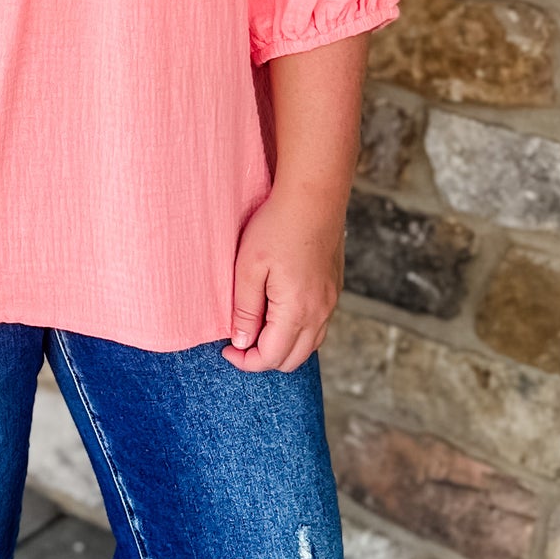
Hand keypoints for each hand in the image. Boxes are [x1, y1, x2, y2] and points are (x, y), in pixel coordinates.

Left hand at [223, 182, 343, 373]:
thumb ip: (244, 311)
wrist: (313, 196)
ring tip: (257, 329)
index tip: (226, 349)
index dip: (245, 362)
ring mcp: (331, 302)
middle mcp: (320, 313)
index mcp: (297, 311)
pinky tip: (278, 314)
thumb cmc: (277, 227)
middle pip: (292, 360)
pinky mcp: (334, 290)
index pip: (270, 358)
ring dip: (282, 347)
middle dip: (263, 359)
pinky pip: (318, 327)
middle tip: (239, 342)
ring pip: (309, 346)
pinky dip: (298, 333)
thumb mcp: (248, 268)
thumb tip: (242, 343)